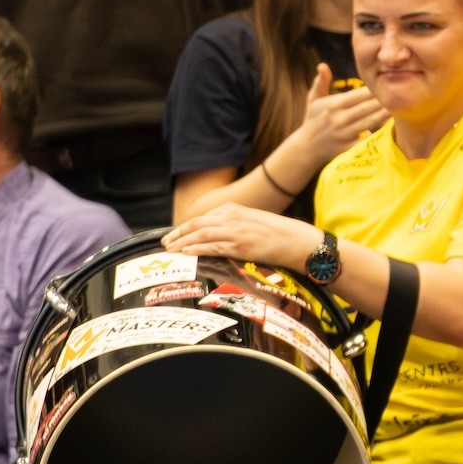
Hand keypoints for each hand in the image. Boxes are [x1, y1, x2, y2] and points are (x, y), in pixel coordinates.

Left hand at [163, 203, 315, 269]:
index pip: (202, 218)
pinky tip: (186, 253)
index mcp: (234, 210)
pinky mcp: (241, 246)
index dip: (184, 228)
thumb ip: (234, 225)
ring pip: (201, 236)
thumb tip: (217, 237)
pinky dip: (197, 249)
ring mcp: (236, 232)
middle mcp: (232, 218)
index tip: (174, 236)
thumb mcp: (253, 223)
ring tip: (170, 251)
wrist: (298, 241)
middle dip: (178, 234)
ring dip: (182, 243)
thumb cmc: (279, 234)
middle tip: (165, 244)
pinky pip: (214, 247)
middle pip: (196, 225)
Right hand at [288, 63, 390, 164]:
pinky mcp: (349, 147)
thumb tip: (322, 65)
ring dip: (385, 114)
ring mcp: (345, 134)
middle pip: (367, 107)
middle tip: (399, 93)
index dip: (373, 90)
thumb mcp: (313, 99)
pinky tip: (390, 126)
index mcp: (333, 105)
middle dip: (383, 100)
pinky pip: (367, 139)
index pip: (358, 95)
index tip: (386, 83)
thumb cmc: (313, 119)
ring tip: (400, 106)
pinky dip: (378, 132)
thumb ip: (320, 82)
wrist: (307, 147)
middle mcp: (340, 119)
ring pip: (370, 122)